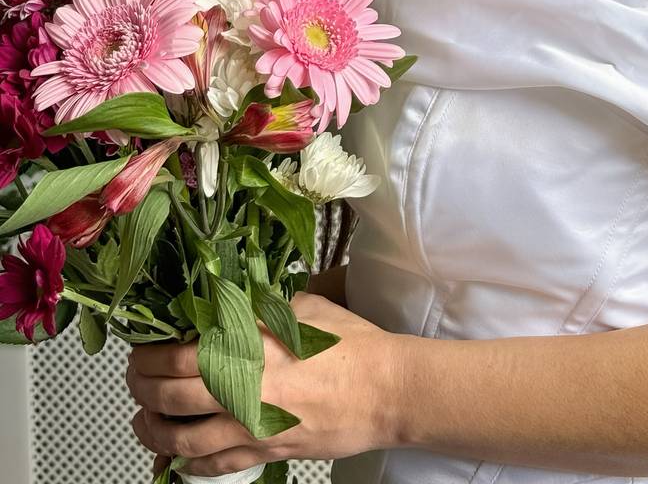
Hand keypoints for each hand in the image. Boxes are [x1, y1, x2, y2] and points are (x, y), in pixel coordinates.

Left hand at [126, 292, 403, 476]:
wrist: (387, 390)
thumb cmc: (353, 346)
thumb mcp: (302, 308)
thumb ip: (257, 307)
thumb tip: (225, 302)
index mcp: (246, 347)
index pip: (173, 355)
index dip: (148, 354)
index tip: (145, 349)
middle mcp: (240, 389)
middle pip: (165, 397)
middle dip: (140, 388)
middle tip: (137, 380)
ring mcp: (251, 426)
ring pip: (180, 439)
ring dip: (152, 431)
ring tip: (145, 422)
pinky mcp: (267, 450)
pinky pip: (214, 467)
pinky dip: (188, 465)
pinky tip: (181, 458)